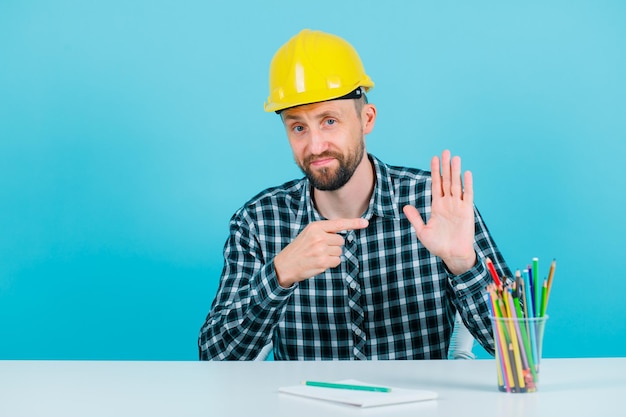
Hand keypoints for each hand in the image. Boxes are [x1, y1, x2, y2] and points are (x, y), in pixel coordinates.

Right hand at [273, 218, 368, 287]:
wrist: (284, 265)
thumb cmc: (299, 249)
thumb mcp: (308, 234)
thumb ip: (324, 231)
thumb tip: (342, 235)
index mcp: (315, 227)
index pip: (338, 223)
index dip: (354, 223)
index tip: (365, 223)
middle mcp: (319, 237)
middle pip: (341, 240)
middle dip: (334, 245)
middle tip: (319, 249)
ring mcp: (321, 250)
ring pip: (339, 251)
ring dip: (332, 255)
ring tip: (317, 256)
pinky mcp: (322, 262)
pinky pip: (337, 261)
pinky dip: (331, 263)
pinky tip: (319, 263)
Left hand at [403, 150, 475, 274]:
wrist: (452, 255)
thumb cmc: (438, 245)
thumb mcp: (422, 231)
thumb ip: (415, 218)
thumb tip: (405, 206)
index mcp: (437, 206)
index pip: (436, 185)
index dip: (435, 172)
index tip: (434, 158)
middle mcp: (448, 203)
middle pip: (446, 180)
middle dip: (445, 166)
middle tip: (445, 151)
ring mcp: (458, 206)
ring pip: (456, 184)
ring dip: (455, 171)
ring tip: (455, 157)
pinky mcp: (467, 211)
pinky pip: (467, 195)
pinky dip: (467, 184)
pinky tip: (466, 173)